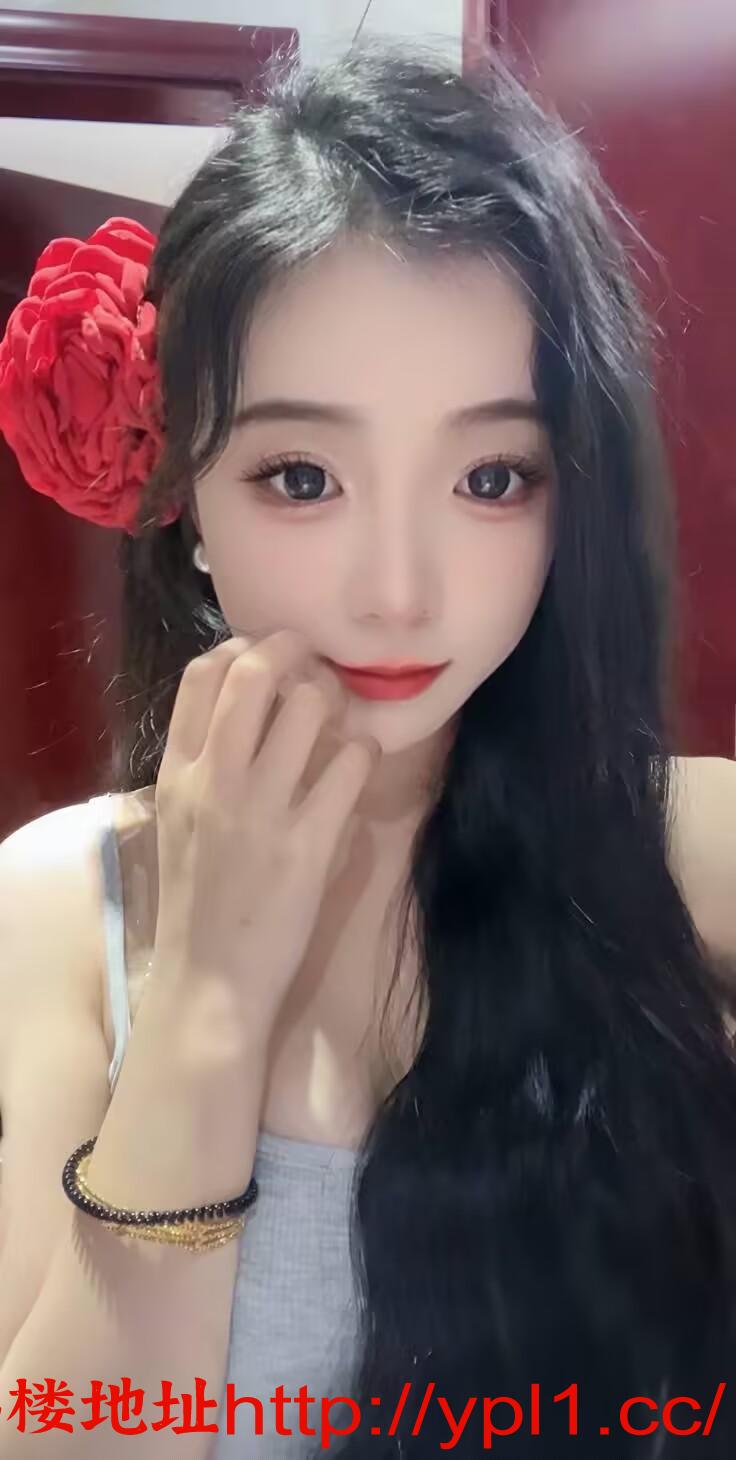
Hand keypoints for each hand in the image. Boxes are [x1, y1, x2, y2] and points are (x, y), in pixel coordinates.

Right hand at [150, 629, 380, 1048]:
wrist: (210, 980)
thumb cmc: (197, 902)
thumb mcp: (177, 822)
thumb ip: (200, 767)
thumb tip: (238, 714)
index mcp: (178, 774)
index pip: (201, 678)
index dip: (239, 648)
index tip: (264, 652)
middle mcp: (216, 780)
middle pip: (254, 676)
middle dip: (292, 650)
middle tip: (315, 658)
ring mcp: (263, 810)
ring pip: (308, 709)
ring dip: (333, 698)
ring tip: (341, 714)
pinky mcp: (308, 844)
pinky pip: (349, 767)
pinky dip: (362, 752)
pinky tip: (359, 762)